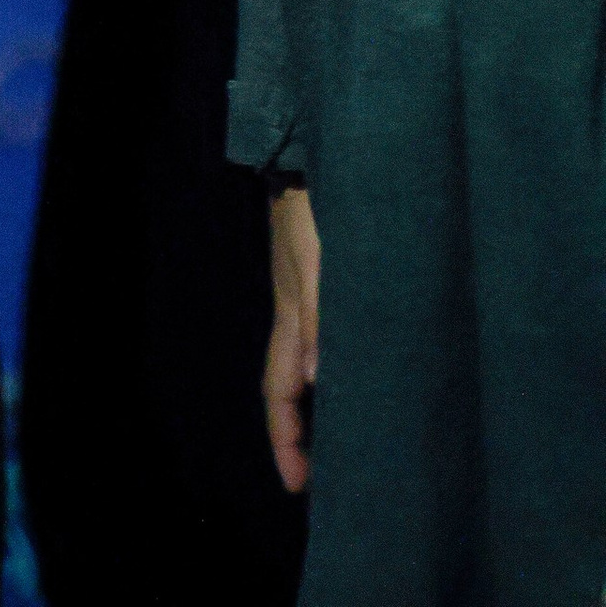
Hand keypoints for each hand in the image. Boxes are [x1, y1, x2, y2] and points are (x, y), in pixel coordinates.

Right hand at [263, 184, 318, 494]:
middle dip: (301, 433)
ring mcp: (307, 296)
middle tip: (323, 478)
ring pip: (309, 365)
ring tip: (347, 439)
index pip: (279, 393)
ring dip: (320, 405)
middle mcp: (295, 314)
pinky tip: (359, 372)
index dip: (286, 441)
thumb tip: (315, 379)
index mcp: (289, 319)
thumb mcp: (319, 264)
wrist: (306, 153)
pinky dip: (336, 368)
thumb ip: (319, 318)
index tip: (297, 486)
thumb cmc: (312, 208)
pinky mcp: (322, 279)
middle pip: (290, 386)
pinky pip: (324, 339)